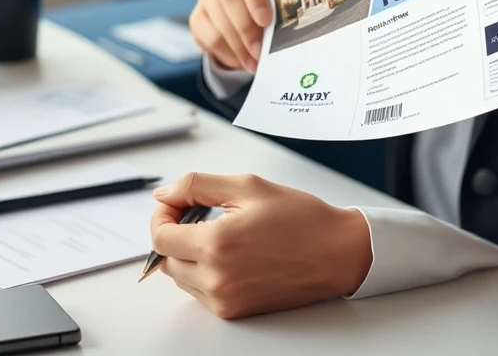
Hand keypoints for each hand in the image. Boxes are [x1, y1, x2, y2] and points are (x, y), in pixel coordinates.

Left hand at [149, 173, 372, 318]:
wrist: (337, 253)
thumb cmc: (302, 220)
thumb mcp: (248, 187)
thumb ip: (198, 186)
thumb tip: (165, 193)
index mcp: (217, 244)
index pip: (160, 237)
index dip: (162, 215)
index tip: (174, 205)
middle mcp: (217, 277)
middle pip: (166, 260)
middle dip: (174, 235)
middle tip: (197, 216)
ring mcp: (225, 298)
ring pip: (181, 278)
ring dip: (188, 255)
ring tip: (220, 235)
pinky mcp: (234, 310)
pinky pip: (200, 292)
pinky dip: (204, 273)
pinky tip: (230, 255)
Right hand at [189, 0, 271, 72]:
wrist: (250, 11)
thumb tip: (305, 12)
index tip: (266, 19)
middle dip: (246, 27)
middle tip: (261, 50)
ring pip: (218, 19)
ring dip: (239, 45)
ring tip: (257, 61)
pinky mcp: (197, 16)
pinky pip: (208, 36)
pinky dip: (228, 52)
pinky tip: (244, 62)